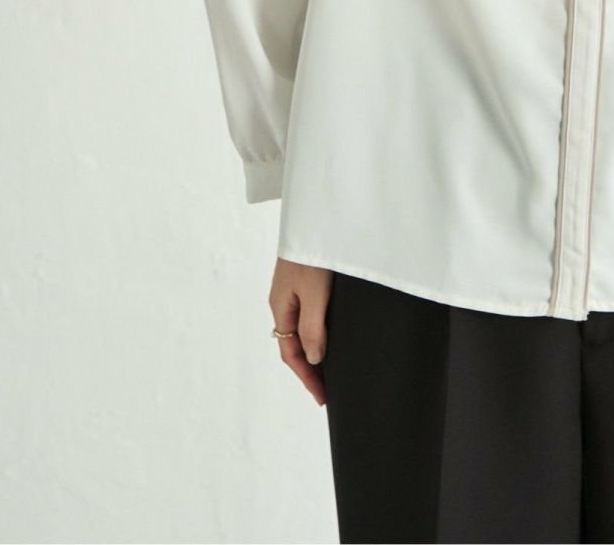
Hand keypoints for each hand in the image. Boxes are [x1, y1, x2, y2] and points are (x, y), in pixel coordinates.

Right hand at [270, 257, 332, 406]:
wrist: (316, 214)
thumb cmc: (312, 251)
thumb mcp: (314, 292)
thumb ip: (313, 326)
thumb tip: (315, 358)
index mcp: (280, 307)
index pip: (291, 353)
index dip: (307, 377)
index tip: (323, 398)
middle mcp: (285, 301)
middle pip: (294, 343)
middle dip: (310, 369)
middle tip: (329, 389)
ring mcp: (296, 289)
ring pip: (303, 328)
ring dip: (315, 350)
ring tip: (332, 369)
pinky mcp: (308, 279)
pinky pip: (311, 313)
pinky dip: (319, 330)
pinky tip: (333, 334)